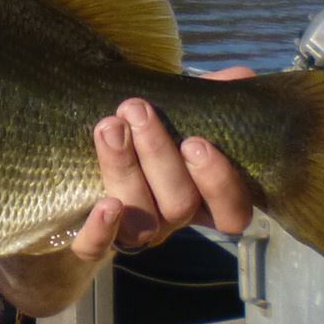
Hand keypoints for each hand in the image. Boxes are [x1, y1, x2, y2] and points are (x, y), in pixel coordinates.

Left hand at [67, 73, 258, 259]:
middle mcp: (171, 219)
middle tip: (139, 111)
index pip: (231, 211)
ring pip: (140, 219)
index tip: (196, 141)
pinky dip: (102, 230)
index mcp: (202, 197)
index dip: (219, 182)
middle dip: (159, 155)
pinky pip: (97, 248)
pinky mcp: (92, 242)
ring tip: (110, 125)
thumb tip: (241, 76)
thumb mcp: (177, 116)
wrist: (82, 165)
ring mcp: (134, 233)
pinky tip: (104, 206)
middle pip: (179, 204)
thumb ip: (208, 99)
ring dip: (125, 170)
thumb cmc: (144, 138)